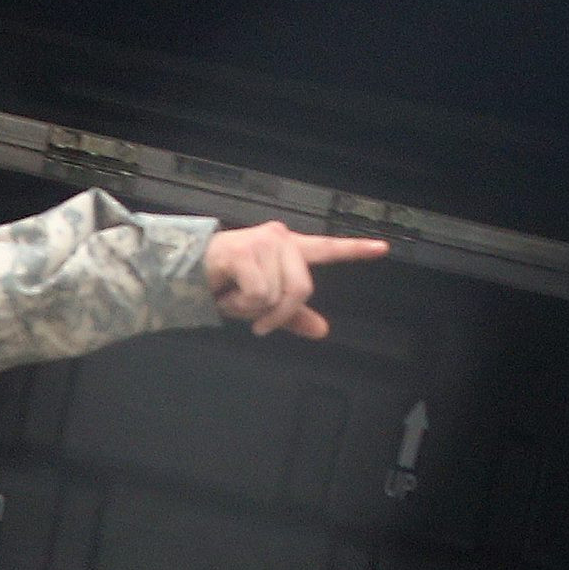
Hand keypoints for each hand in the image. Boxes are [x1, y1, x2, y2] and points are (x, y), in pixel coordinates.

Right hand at [204, 222, 388, 339]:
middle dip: (280, 314)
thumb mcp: (263, 303)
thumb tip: (323, 330)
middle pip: (303, 288)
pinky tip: (226, 293)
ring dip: (252, 308)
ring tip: (234, 298)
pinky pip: (258, 294)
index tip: (382, 248)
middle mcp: (280, 239)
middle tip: (259, 324)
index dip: (355, 250)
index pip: (327, 248)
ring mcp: (263, 242)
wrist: (185, 274)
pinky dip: (241, 304)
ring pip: (277, 295)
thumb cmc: (224, 284)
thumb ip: (293, 315)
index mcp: (289, 249)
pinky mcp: (244, 251)